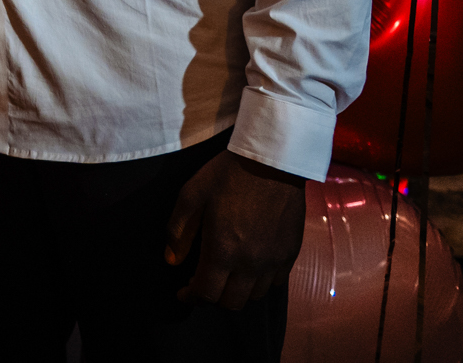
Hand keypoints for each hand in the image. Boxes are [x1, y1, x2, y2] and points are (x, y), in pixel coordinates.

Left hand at [164, 149, 306, 309]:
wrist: (272, 160)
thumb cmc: (227, 175)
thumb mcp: (191, 195)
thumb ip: (178, 231)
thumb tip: (172, 260)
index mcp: (223, 250)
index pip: (206, 294)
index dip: (191, 296)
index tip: (184, 291)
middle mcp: (250, 263)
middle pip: (231, 303)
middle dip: (213, 298)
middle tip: (204, 282)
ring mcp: (274, 261)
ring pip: (254, 296)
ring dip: (237, 292)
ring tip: (227, 275)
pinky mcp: (290, 253)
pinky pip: (276, 283)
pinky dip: (261, 282)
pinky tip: (252, 267)